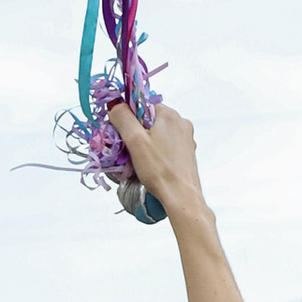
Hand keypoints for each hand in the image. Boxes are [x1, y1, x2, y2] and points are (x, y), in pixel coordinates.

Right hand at [110, 100, 204, 226]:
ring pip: (157, 135)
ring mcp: (186, 140)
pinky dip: (155, 153)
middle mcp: (181, 124)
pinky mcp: (186, 154)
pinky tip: (150, 166)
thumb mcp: (135, 141)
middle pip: (150, 120)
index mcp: (170, 115)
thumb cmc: (159, 170)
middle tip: (128, 149)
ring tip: (138, 161)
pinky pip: (165, 147)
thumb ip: (123, 118)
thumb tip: (115, 104)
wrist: (181, 197)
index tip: (122, 132)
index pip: (143, 105)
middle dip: (136, 133)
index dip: (129, 117)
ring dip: (144, 145)